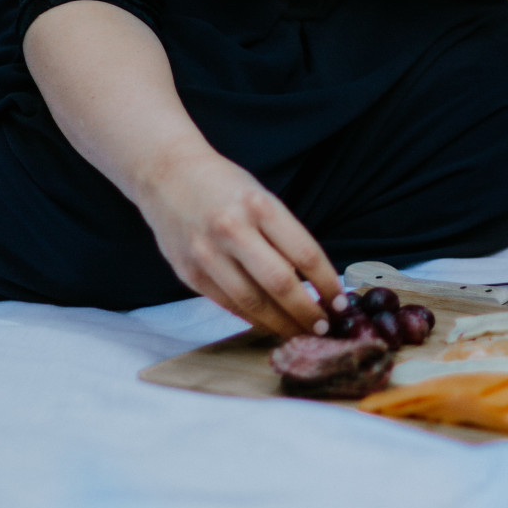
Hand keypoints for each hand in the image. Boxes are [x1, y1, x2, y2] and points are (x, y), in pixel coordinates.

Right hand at [139, 141, 345, 338]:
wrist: (166, 174)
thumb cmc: (224, 187)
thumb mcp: (261, 197)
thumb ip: (282, 236)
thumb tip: (313, 282)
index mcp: (259, 205)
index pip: (304, 253)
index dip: (327, 284)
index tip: (341, 302)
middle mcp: (232, 229)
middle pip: (280, 283)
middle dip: (307, 312)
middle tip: (324, 326)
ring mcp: (207, 253)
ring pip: (252, 302)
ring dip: (281, 323)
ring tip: (300, 332)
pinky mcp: (188, 273)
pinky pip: (227, 304)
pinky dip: (252, 318)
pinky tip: (269, 324)